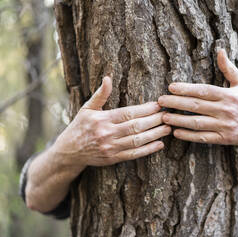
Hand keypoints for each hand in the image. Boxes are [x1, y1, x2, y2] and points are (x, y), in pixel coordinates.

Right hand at [53, 76, 170, 168]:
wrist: (69, 152)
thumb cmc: (80, 126)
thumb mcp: (87, 108)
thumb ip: (100, 94)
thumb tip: (108, 78)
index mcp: (102, 119)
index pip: (128, 113)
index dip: (145, 109)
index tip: (158, 105)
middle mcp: (106, 133)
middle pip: (136, 126)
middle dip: (154, 120)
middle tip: (168, 115)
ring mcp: (110, 147)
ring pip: (137, 141)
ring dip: (155, 134)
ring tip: (168, 128)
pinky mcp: (113, 159)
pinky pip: (134, 154)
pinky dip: (148, 150)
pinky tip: (160, 144)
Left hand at [158, 49, 237, 146]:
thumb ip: (229, 68)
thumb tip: (220, 49)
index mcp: (229, 95)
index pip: (203, 91)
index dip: (186, 89)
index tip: (170, 87)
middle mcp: (226, 110)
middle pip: (196, 106)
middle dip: (176, 103)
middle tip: (160, 101)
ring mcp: (226, 126)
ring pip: (197, 123)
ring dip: (179, 120)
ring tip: (164, 117)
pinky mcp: (225, 139)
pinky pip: (204, 137)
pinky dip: (189, 136)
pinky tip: (176, 133)